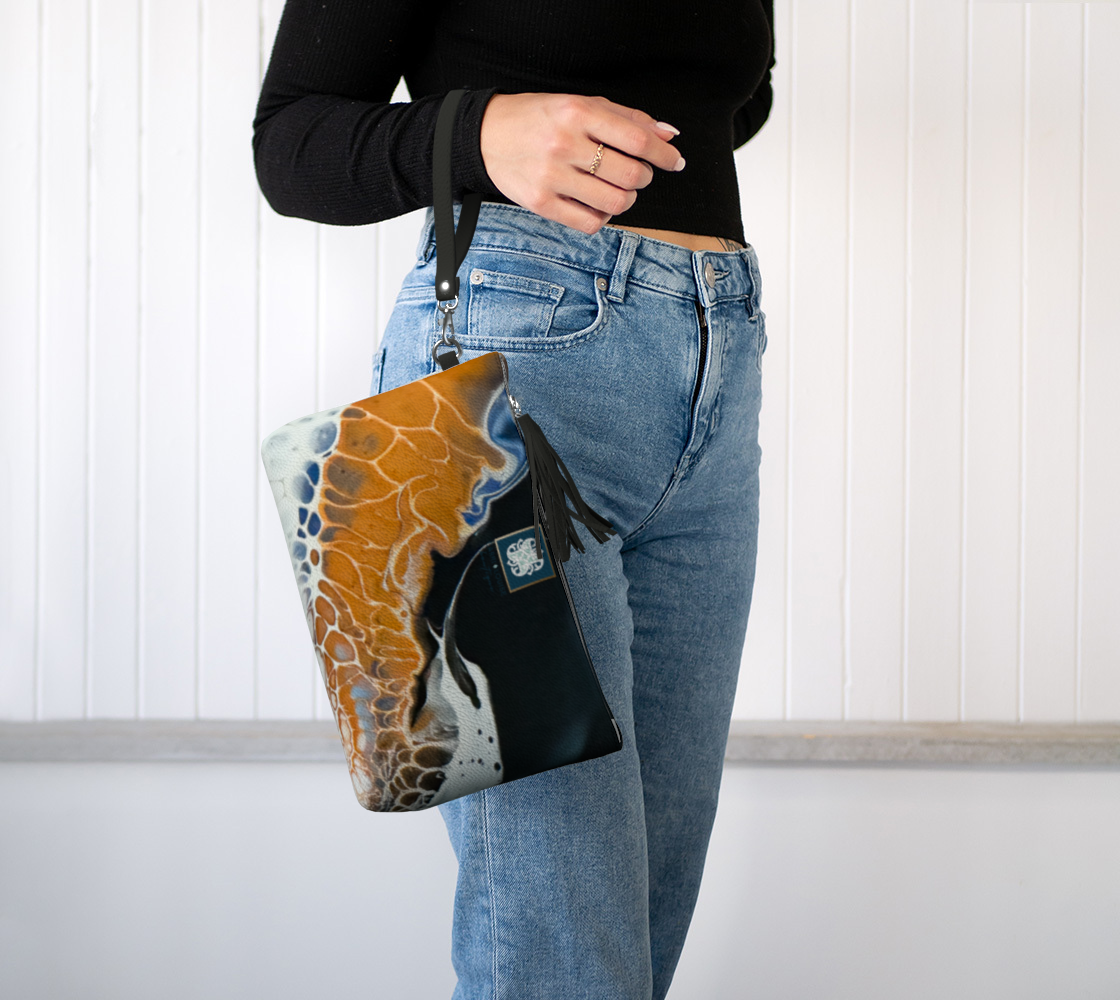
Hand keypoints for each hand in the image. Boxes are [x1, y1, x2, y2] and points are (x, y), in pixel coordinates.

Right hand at [478, 92, 684, 234]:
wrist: (486, 135)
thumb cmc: (540, 119)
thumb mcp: (581, 105)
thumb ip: (627, 119)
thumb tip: (669, 136)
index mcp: (578, 112)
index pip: (637, 140)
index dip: (664, 155)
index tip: (674, 162)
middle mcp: (564, 144)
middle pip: (630, 175)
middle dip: (644, 177)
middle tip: (638, 174)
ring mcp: (551, 177)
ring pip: (615, 202)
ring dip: (627, 199)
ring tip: (618, 189)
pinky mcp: (541, 204)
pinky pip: (591, 223)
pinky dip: (604, 217)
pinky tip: (599, 204)